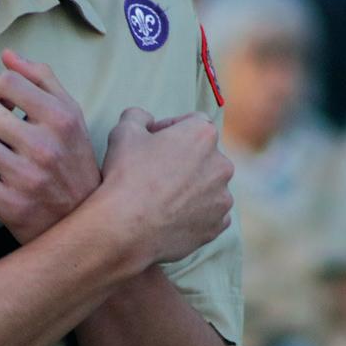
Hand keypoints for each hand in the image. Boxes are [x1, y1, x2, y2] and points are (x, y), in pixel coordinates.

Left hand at [0, 50, 100, 242]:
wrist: (86, 220)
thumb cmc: (73, 161)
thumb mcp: (70, 116)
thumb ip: (41, 80)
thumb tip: (7, 54)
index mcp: (62, 118)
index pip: (6, 82)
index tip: (1, 102)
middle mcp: (45, 146)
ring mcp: (27, 178)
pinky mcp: (10, 205)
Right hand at [98, 109, 233, 267]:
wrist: (125, 229)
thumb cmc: (125, 176)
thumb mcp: (123, 132)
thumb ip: (138, 116)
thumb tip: (145, 119)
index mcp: (203, 135)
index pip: (192, 121)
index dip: (170, 129)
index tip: (151, 142)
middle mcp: (221, 164)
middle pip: (204, 155)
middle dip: (184, 159)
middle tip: (156, 172)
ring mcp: (222, 198)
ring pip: (208, 186)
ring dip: (191, 187)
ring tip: (163, 198)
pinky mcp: (217, 225)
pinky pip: (210, 213)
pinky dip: (195, 213)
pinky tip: (171, 216)